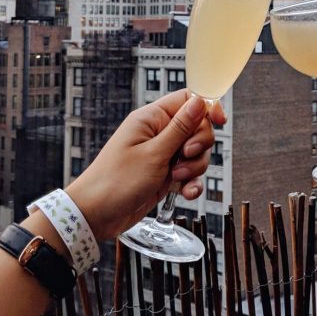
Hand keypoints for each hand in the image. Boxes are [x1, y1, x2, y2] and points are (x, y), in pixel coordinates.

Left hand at [66, 91, 222, 240]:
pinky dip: (191, 183)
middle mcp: (158, 133)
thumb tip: (200, 101)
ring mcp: (162, 154)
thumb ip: (180, 128)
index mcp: (152, 118)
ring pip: (196, 153)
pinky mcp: (165, 174)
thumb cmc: (116, 181)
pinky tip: (185, 193)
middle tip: (184, 156)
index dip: (207, 108)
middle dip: (199, 145)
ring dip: (194, 167)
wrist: (96, 215)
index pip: (188, 100)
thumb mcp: (154, 153)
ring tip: (176, 178)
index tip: (220, 122)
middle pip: (197, 128)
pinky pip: (189, 173)